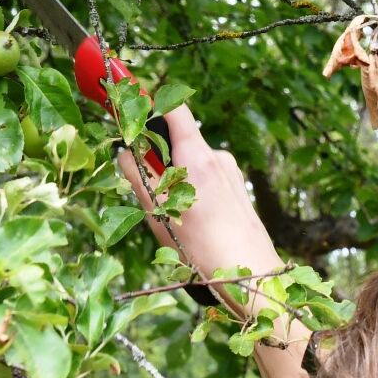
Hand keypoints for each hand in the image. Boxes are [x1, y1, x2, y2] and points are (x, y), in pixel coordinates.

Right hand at [117, 105, 284, 305]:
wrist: (252, 275)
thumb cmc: (201, 247)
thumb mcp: (157, 212)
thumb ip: (136, 176)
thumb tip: (125, 152)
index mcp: (197, 156)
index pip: (175, 109)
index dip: (152, 103)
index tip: (133, 107)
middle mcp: (218, 157)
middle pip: (180, 141)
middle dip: (160, 158)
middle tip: (151, 190)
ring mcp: (231, 173)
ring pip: (192, 164)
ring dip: (177, 180)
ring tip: (177, 218)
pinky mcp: (238, 189)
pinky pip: (207, 179)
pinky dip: (194, 191)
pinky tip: (196, 224)